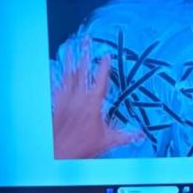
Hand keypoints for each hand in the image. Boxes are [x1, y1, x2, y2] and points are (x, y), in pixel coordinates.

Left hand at [52, 39, 144, 158]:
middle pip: (82, 71)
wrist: (60, 153)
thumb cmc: (83, 147)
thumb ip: (126, 136)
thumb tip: (141, 134)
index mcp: (93, 103)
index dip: (104, 66)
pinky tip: (52, 66)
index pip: (101, 80)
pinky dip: (53, 75)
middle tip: (86, 39)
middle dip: (85, 53)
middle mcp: (78, 98)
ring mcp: (65, 99)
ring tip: (69, 45)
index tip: (106, 54)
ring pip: (67, 75)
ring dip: (69, 59)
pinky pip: (54, 86)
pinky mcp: (55, 104)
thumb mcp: (108, 141)